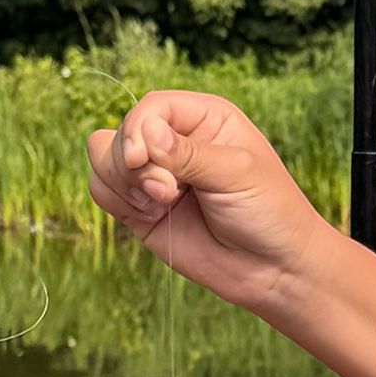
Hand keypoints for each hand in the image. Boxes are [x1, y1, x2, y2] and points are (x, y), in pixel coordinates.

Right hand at [85, 90, 332, 317]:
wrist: (273, 269)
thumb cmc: (269, 213)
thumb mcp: (236, 174)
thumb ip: (188, 154)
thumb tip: (145, 134)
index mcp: (204, 119)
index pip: (152, 107)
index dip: (137, 129)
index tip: (141, 158)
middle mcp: (175, 142)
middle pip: (122, 132)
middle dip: (133, 164)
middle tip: (167, 193)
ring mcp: (155, 175)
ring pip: (104, 158)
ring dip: (122, 182)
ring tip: (161, 204)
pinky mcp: (141, 208)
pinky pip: (102, 189)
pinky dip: (115, 201)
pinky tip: (150, 216)